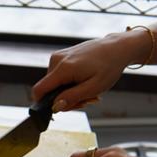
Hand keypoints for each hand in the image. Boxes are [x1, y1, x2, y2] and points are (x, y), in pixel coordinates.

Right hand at [32, 31, 148, 110]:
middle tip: (85, 100)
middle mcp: (56, 60)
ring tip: (87, 89)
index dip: (44, 104)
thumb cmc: (109, 66)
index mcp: (63, 68)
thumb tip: (54, 107)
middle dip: (64, 98)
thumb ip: (72, 98)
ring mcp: (58, 56)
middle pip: (48, 89)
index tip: (60, 108)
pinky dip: (69, 82)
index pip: (39, 90)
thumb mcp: (94, 87)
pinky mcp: (61, 56)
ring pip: (54, 84)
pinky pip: (58, 76)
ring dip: (68, 91)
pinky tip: (83, 81)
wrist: (117, 47)